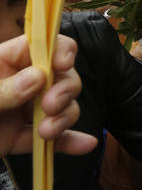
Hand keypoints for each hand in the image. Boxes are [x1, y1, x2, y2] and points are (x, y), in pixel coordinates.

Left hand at [0, 34, 96, 155]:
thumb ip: (3, 89)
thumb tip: (38, 77)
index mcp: (5, 62)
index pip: (42, 45)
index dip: (60, 50)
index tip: (63, 64)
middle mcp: (22, 83)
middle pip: (62, 76)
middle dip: (65, 90)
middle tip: (51, 106)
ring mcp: (24, 111)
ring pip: (64, 107)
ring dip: (64, 118)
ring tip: (46, 133)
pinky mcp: (24, 138)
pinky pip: (54, 139)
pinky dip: (70, 142)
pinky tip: (86, 144)